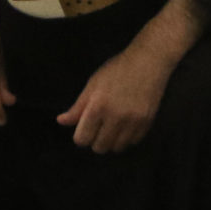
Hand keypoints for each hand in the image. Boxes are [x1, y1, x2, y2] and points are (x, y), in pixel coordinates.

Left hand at [58, 41, 176, 152]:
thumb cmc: (117, 70)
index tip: (85, 129)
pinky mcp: (147, 123)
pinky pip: (133, 142)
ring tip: (113, 126)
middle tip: (99, 126)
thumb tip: (61, 122)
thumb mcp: (93, 84)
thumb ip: (78, 107)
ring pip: (117, 148)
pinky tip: (126, 124)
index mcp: (98, 107)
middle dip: (96, 139)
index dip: (81, 136)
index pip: (82, 139)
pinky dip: (127, 137)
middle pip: (99, 147)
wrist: (148, 61)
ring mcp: (133, 122)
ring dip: (112, 140)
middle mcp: (115, 117)